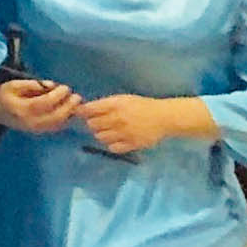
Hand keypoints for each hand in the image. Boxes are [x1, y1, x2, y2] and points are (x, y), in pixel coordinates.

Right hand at [0, 77, 77, 133]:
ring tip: (75, 103)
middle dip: (69, 106)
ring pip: (58, 124)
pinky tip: (69, 112)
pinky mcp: (37, 132)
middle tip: (76, 96)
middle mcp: (30, 121)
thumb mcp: (14, 84)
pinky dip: (65, 120)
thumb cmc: (2, 94)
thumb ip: (33, 85)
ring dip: (70, 114)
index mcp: (22, 108)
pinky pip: (56, 127)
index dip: (58, 95)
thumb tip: (52, 85)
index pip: (46, 103)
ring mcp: (34, 129)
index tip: (66, 87)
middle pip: (56, 116)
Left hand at [75, 94, 195, 154]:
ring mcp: (125, 132)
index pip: (88, 110)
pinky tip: (117, 139)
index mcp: (115, 105)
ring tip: (109, 131)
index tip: (81, 113)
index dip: (82, 112)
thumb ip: (104, 104)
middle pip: (92, 124)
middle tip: (99, 123)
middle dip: (92, 123)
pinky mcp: (132, 144)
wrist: (164, 117)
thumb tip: (84, 109)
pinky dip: (112, 144)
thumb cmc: (142, 106)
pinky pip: (112, 148)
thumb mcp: (123, 99)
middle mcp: (118, 118)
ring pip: (100, 137)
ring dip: (101, 134)